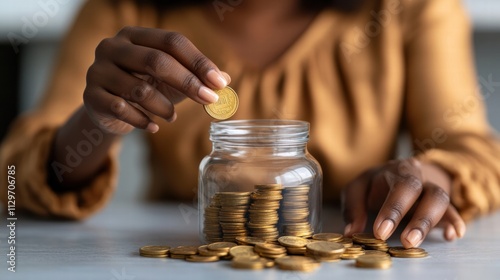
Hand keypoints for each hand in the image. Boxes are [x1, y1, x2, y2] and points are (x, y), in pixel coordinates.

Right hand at [83, 27, 229, 134]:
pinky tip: (153, 126)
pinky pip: (122, 110)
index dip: (198, 62)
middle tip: (209, 100)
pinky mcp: (91, 96)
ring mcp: (98, 70)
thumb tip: (225, 79)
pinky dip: (143, 121)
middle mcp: (112, 47)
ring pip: (140, 90)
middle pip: (156, 60)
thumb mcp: (172, 80)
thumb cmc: (145, 87)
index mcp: (135, 35)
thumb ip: (196, 77)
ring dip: (164, 107)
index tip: (219, 83)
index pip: (172, 41)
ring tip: (173, 117)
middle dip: (187, 83)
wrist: (108, 110)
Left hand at [341, 158, 465, 247]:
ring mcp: (431, 190)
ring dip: (429, 222)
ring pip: (440, 199)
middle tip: (406, 241)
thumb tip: (351, 231)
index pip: (399, 186)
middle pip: (423, 191)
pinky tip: (452, 235)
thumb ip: (353, 207)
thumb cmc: (375, 185)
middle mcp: (417, 177)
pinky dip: (454, 222)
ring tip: (417, 242)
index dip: (392, 209)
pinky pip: (453, 211)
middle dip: (416, 217)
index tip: (381, 232)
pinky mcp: (441, 204)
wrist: (400, 173)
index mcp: (396, 171)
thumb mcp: (358, 188)